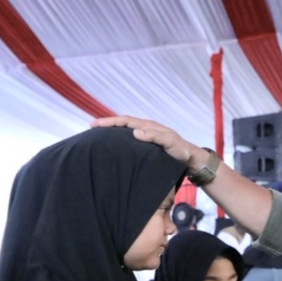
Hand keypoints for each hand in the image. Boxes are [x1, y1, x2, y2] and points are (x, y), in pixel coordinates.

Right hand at [91, 115, 208, 170]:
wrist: (190, 159)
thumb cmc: (180, 151)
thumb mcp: (169, 143)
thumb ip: (155, 136)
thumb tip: (135, 132)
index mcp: (148, 126)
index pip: (125, 121)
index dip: (110, 122)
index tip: (95, 124)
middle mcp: (145, 129)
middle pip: (122, 124)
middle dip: (107, 124)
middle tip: (91, 127)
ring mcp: (146, 137)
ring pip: (125, 132)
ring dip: (112, 132)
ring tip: (98, 136)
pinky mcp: (147, 147)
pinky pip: (129, 141)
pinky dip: (119, 141)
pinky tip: (113, 148)